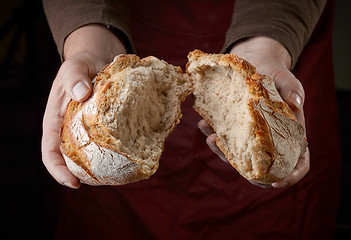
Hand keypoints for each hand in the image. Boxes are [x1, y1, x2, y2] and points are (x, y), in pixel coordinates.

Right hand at [41, 24, 125, 187]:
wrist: (100, 56)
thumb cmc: (83, 62)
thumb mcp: (75, 64)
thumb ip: (75, 75)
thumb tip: (81, 93)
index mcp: (57, 119)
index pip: (50, 150)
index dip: (58, 170)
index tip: (74, 183)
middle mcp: (72, 128)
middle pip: (74, 159)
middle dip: (86, 175)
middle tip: (105, 182)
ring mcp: (91, 128)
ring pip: (94, 154)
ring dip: (105, 166)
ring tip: (122, 173)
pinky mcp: (109, 125)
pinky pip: (113, 141)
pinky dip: (121, 149)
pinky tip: (135, 153)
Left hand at [198, 36, 308, 187]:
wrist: (254, 63)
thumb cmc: (275, 74)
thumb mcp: (286, 79)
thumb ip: (292, 90)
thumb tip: (296, 105)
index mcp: (290, 134)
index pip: (298, 162)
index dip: (291, 176)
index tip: (276, 183)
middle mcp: (269, 140)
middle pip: (262, 166)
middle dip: (243, 168)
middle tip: (228, 156)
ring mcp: (249, 137)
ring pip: (238, 156)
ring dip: (221, 151)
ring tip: (210, 136)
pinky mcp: (233, 128)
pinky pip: (223, 139)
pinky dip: (213, 134)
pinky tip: (204, 124)